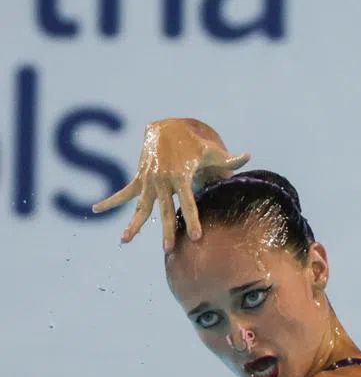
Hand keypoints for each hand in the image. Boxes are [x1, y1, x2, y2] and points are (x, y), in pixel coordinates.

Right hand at [92, 119, 249, 250]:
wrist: (166, 127)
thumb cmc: (193, 143)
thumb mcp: (210, 151)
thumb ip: (229, 158)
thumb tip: (248, 156)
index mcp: (181, 177)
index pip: (190, 203)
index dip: (193, 220)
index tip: (196, 237)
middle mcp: (163, 181)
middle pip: (166, 210)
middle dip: (167, 229)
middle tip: (168, 249)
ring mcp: (148, 180)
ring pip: (141, 207)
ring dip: (134, 224)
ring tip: (125, 241)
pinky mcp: (139, 178)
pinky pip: (124, 192)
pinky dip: (110, 200)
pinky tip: (96, 208)